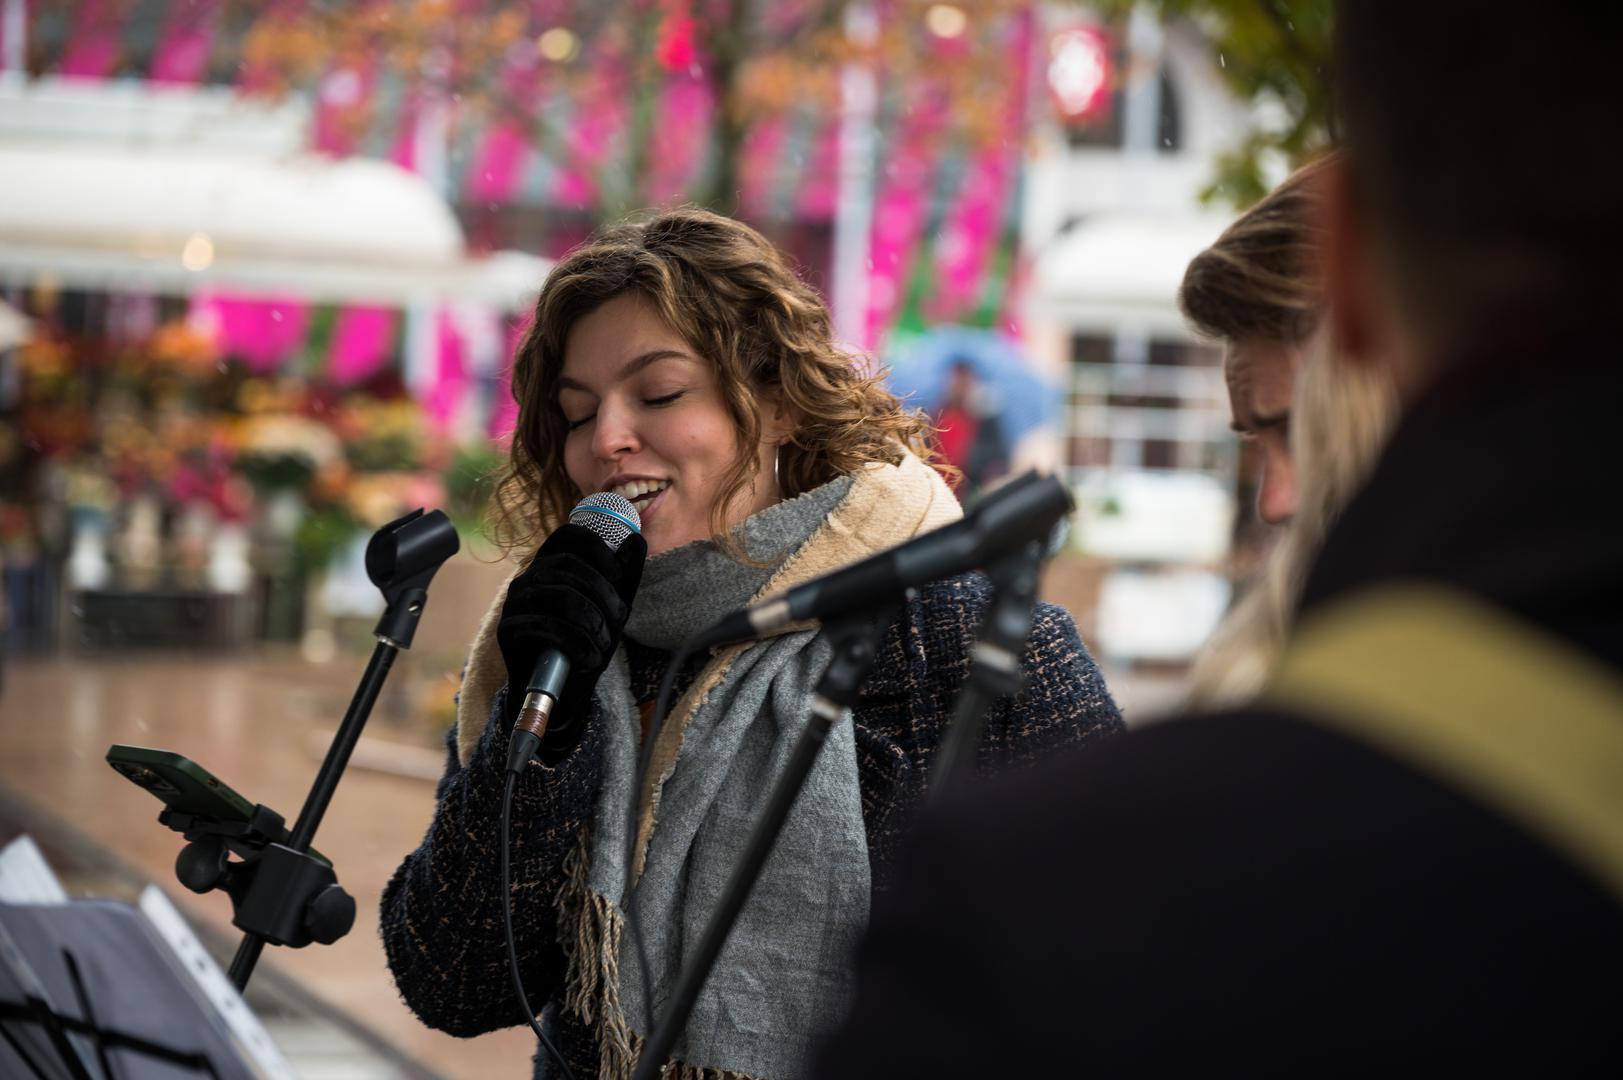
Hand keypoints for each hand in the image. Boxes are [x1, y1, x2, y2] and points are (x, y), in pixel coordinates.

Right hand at [496, 522, 646, 753]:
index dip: (597, 548)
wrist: (562, 689)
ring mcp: (515, 602)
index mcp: (552, 564)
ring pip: (560, 596)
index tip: (618, 576)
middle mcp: (528, 577)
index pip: (568, 535)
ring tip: (604, 644)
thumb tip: (636, 540)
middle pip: (568, 566)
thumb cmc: (587, 641)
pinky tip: (590, 658)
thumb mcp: (612, 609)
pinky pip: (545, 626)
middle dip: (602, 593)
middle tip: (619, 619)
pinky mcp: (507, 629)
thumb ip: (624, 576)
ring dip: (592, 622)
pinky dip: (576, 644)